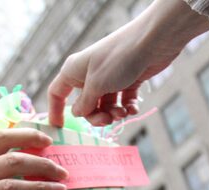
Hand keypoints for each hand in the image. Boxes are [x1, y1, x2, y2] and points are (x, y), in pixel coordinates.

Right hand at [47, 0, 208, 126]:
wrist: (152, 43)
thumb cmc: (119, 59)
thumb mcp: (96, 85)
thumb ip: (85, 103)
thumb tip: (77, 113)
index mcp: (74, 70)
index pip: (57, 92)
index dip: (56, 110)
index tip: (60, 128)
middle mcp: (89, 74)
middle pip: (85, 105)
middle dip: (96, 116)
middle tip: (107, 120)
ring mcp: (109, 77)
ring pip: (105, 105)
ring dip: (113, 113)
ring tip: (123, 113)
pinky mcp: (128, 80)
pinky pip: (123, 101)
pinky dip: (127, 107)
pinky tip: (133, 109)